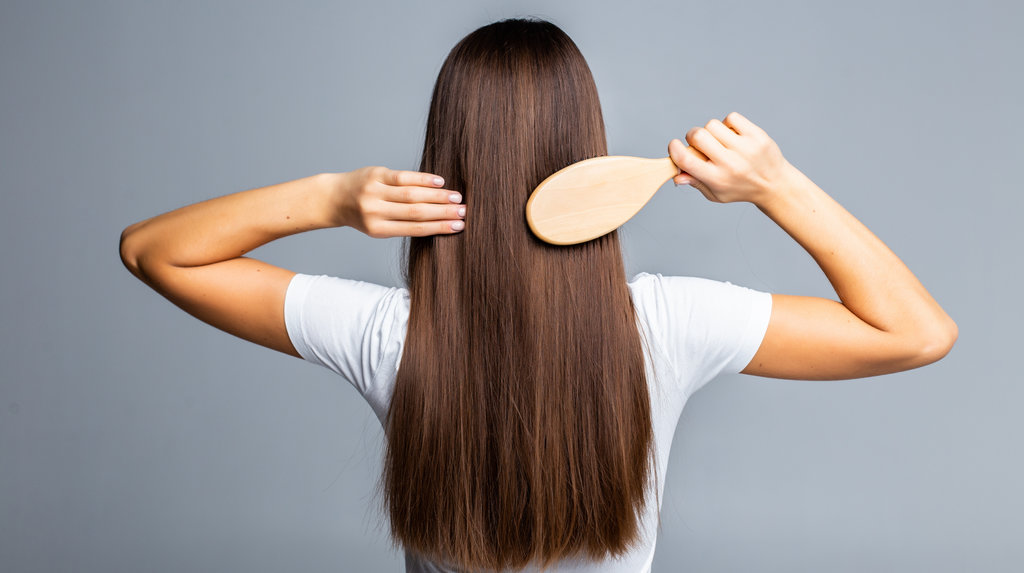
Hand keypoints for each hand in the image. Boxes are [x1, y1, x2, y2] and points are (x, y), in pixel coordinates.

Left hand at [334, 166, 465, 236]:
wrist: (335, 198)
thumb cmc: (363, 215)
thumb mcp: (379, 226)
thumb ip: (404, 223)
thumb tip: (440, 220)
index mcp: (378, 230)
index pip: (414, 229)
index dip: (438, 227)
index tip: (459, 226)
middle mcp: (375, 211)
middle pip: (416, 212)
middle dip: (443, 213)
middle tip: (464, 212)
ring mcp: (375, 192)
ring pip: (412, 194)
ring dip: (437, 196)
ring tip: (457, 198)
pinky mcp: (375, 174)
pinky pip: (403, 176)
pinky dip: (423, 180)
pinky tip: (440, 182)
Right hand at [667, 111, 791, 203]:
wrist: (775, 185)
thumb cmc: (741, 189)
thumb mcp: (716, 194)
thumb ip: (695, 183)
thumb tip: (676, 174)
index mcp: (716, 179)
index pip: (685, 159)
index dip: (674, 148)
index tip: (674, 145)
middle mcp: (730, 163)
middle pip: (697, 135)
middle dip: (692, 136)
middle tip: (699, 143)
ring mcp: (745, 148)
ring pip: (712, 124)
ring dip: (711, 131)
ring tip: (720, 141)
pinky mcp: (757, 135)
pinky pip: (731, 118)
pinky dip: (728, 124)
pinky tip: (733, 135)